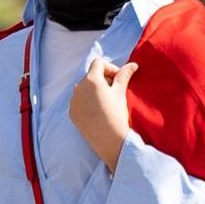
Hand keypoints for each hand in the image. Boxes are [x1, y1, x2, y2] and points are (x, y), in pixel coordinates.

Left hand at [69, 51, 132, 169]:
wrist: (109, 140)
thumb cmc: (117, 114)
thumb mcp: (121, 92)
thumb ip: (124, 76)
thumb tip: (133, 64)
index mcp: (91, 79)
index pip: (98, 63)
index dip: (110, 68)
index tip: (118, 79)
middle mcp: (78, 87)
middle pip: (91, 76)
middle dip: (103, 80)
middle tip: (114, 92)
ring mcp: (73, 101)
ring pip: (84, 89)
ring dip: (95, 91)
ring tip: (107, 103)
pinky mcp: (71, 112)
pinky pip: (79, 101)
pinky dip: (88, 102)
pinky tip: (98, 112)